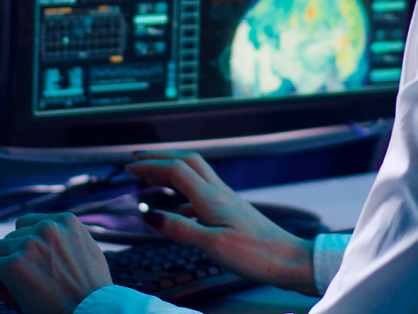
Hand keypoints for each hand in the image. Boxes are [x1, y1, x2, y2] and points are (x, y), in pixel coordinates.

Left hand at [0, 213, 111, 313]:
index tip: (36, 266)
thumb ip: (67, 239)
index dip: (27, 246)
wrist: (92, 311)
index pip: (28, 223)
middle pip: (11, 237)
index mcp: (66, 221)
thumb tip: (45, 240)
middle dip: (16, 259)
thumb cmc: (92, 292)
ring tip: (21, 290)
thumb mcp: (87, 252)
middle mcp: (47, 227)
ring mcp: (29, 244)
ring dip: (4, 270)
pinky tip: (16, 297)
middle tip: (30, 283)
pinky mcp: (14, 264)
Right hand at [124, 150, 318, 294]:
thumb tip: (149, 214)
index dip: (151, 166)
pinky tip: (177, 207)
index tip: (130, 169)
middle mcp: (219, 193)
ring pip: (195, 174)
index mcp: (211, 198)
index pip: (175, 169)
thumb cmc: (256, 254)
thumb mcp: (212, 245)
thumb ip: (180, 229)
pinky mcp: (231, 212)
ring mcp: (226, 200)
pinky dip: (183, 193)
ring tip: (152, 178)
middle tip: (138, 161)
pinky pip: (202, 192)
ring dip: (171, 170)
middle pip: (187, 161)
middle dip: (160, 157)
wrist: (287, 259)